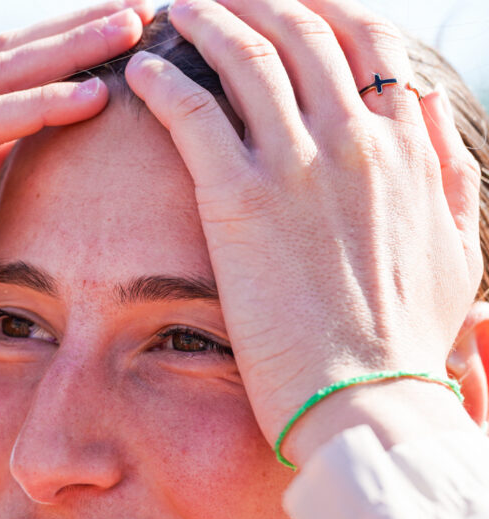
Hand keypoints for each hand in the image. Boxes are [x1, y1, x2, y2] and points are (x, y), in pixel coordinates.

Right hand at [0, 1, 151, 440]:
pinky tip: (91, 94)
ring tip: (134, 26)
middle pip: (2, 57)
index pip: (1, 79)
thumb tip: (34, 182)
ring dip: (68, 48)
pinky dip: (35, 108)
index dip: (66, 52)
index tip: (133, 42)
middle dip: (76, 29)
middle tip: (146, 6)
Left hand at [123, 0, 482, 459]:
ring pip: (248, 59)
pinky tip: (142, 70)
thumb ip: (446, 171)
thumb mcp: (455, 245)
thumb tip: (430, 107)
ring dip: (207, 21)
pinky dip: (166, 80)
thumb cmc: (403, 337)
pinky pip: (194, 112)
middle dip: (257, 0)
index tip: (287, 3)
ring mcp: (298, 167)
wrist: (366, 399)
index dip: (322, 10)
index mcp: (407, 147)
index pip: (366, 41)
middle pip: (303, 32)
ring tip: (176, 9)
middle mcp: (356, 141)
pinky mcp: (240, 201)